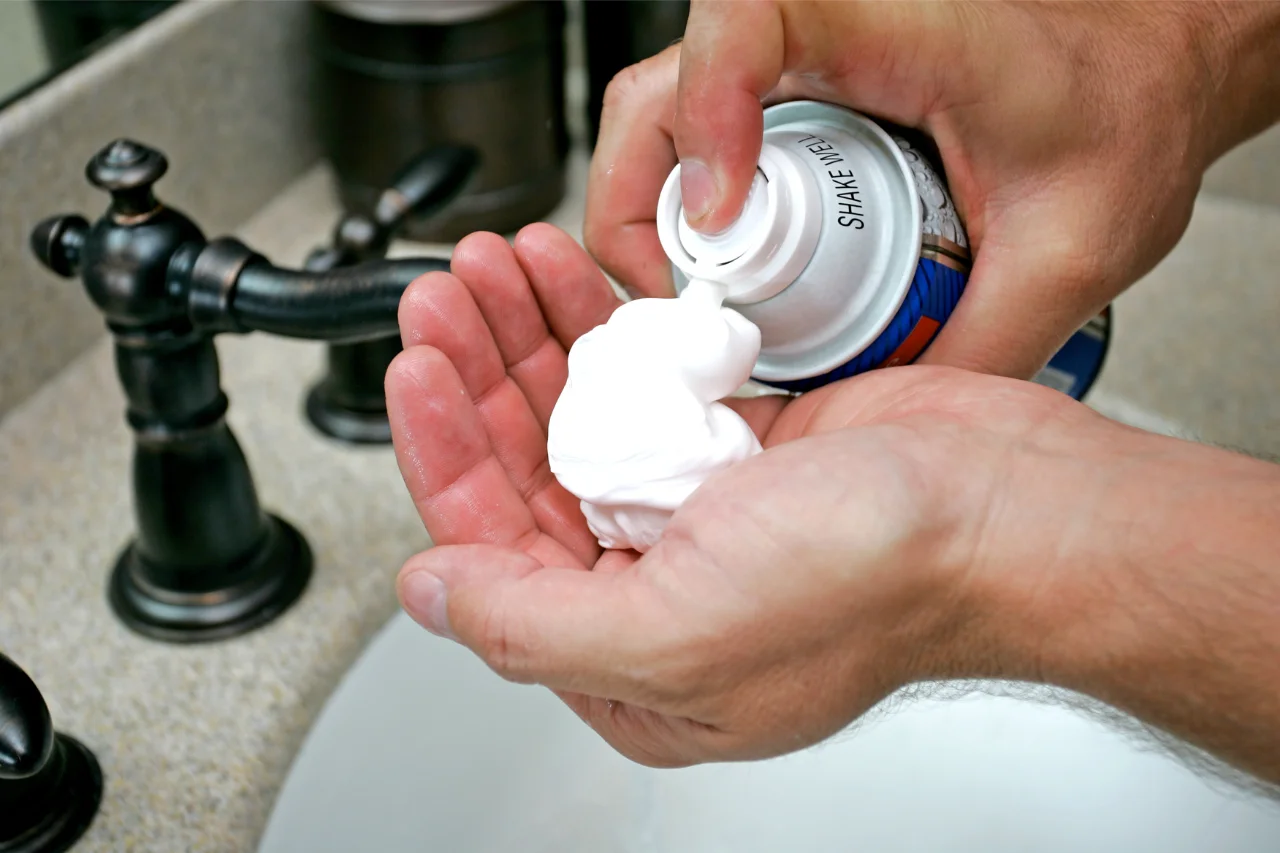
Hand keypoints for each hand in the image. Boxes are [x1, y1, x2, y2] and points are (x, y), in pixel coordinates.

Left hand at [384, 223, 1107, 766]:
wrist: (1006, 507)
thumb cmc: (875, 583)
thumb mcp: (677, 635)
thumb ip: (531, 626)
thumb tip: (431, 597)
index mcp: (631, 661)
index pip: (493, 551)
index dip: (443, 455)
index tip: (418, 369)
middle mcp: (656, 589)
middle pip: (526, 470)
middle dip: (478, 377)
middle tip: (445, 300)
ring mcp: (696, 511)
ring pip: (576, 417)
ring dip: (529, 338)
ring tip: (493, 270)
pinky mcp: (736, 445)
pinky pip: (641, 380)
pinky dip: (601, 327)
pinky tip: (569, 281)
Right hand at [584, 1, 1279, 378]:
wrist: (1149, 74)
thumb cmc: (1125, 108)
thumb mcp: (1072, 249)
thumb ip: (987, 340)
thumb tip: (890, 416)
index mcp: (891, 21)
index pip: (741, 28)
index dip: (702, 122)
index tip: (724, 223)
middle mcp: (823, 24)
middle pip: (661, 91)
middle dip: (640, 205)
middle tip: (677, 303)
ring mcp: (798, 56)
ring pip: (663, 116)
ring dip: (658, 216)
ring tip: (701, 301)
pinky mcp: (793, 89)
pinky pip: (700, 137)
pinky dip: (693, 213)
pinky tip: (737, 275)